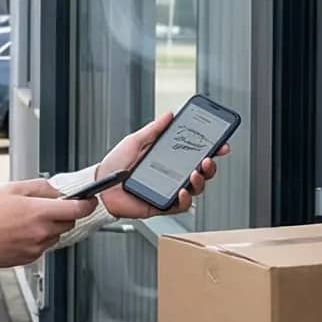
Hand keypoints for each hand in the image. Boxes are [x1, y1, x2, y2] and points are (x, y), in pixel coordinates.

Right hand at [0, 186, 96, 268]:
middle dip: (63, 215)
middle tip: (46, 209)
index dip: (88, 204)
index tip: (89, 201)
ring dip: (50, 228)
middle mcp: (42, 231)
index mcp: (40, 212)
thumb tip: (57, 190)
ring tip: (27, 222)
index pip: (77, 209)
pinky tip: (21, 233)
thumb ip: (40, 187)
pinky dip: (38, 240)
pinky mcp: (31, 258)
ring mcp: (37, 246)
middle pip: (69, 223)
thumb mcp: (13, 189)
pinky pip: (43, 247)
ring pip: (56, 236)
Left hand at [91, 110, 232, 219]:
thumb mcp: (135, 141)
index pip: (196, 154)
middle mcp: (173, 175)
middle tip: (207, 159)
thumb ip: (153, 130)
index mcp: (169, 159)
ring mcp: (169, 191)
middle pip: (202, 173)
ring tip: (195, 172)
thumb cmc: (115, 164)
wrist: (100, 185)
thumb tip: (169, 115)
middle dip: (210, 166)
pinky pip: (180, 206)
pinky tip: (182, 191)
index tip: (222, 143)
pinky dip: (184, 199)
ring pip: (196, 189)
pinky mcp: (161, 206)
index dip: (212, 150)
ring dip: (200, 181)